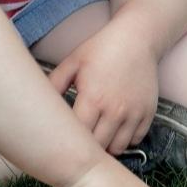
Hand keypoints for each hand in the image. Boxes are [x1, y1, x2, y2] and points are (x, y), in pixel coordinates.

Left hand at [47, 25, 158, 155]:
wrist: (136, 38)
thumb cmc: (101, 49)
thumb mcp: (72, 62)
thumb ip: (54, 84)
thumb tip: (37, 103)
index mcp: (92, 98)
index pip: (78, 136)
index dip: (69, 141)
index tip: (63, 138)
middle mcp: (115, 110)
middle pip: (97, 147)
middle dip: (86, 147)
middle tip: (78, 141)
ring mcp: (134, 113)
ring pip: (117, 148)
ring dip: (106, 146)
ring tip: (96, 135)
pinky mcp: (148, 113)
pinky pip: (135, 139)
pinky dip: (125, 139)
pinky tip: (115, 128)